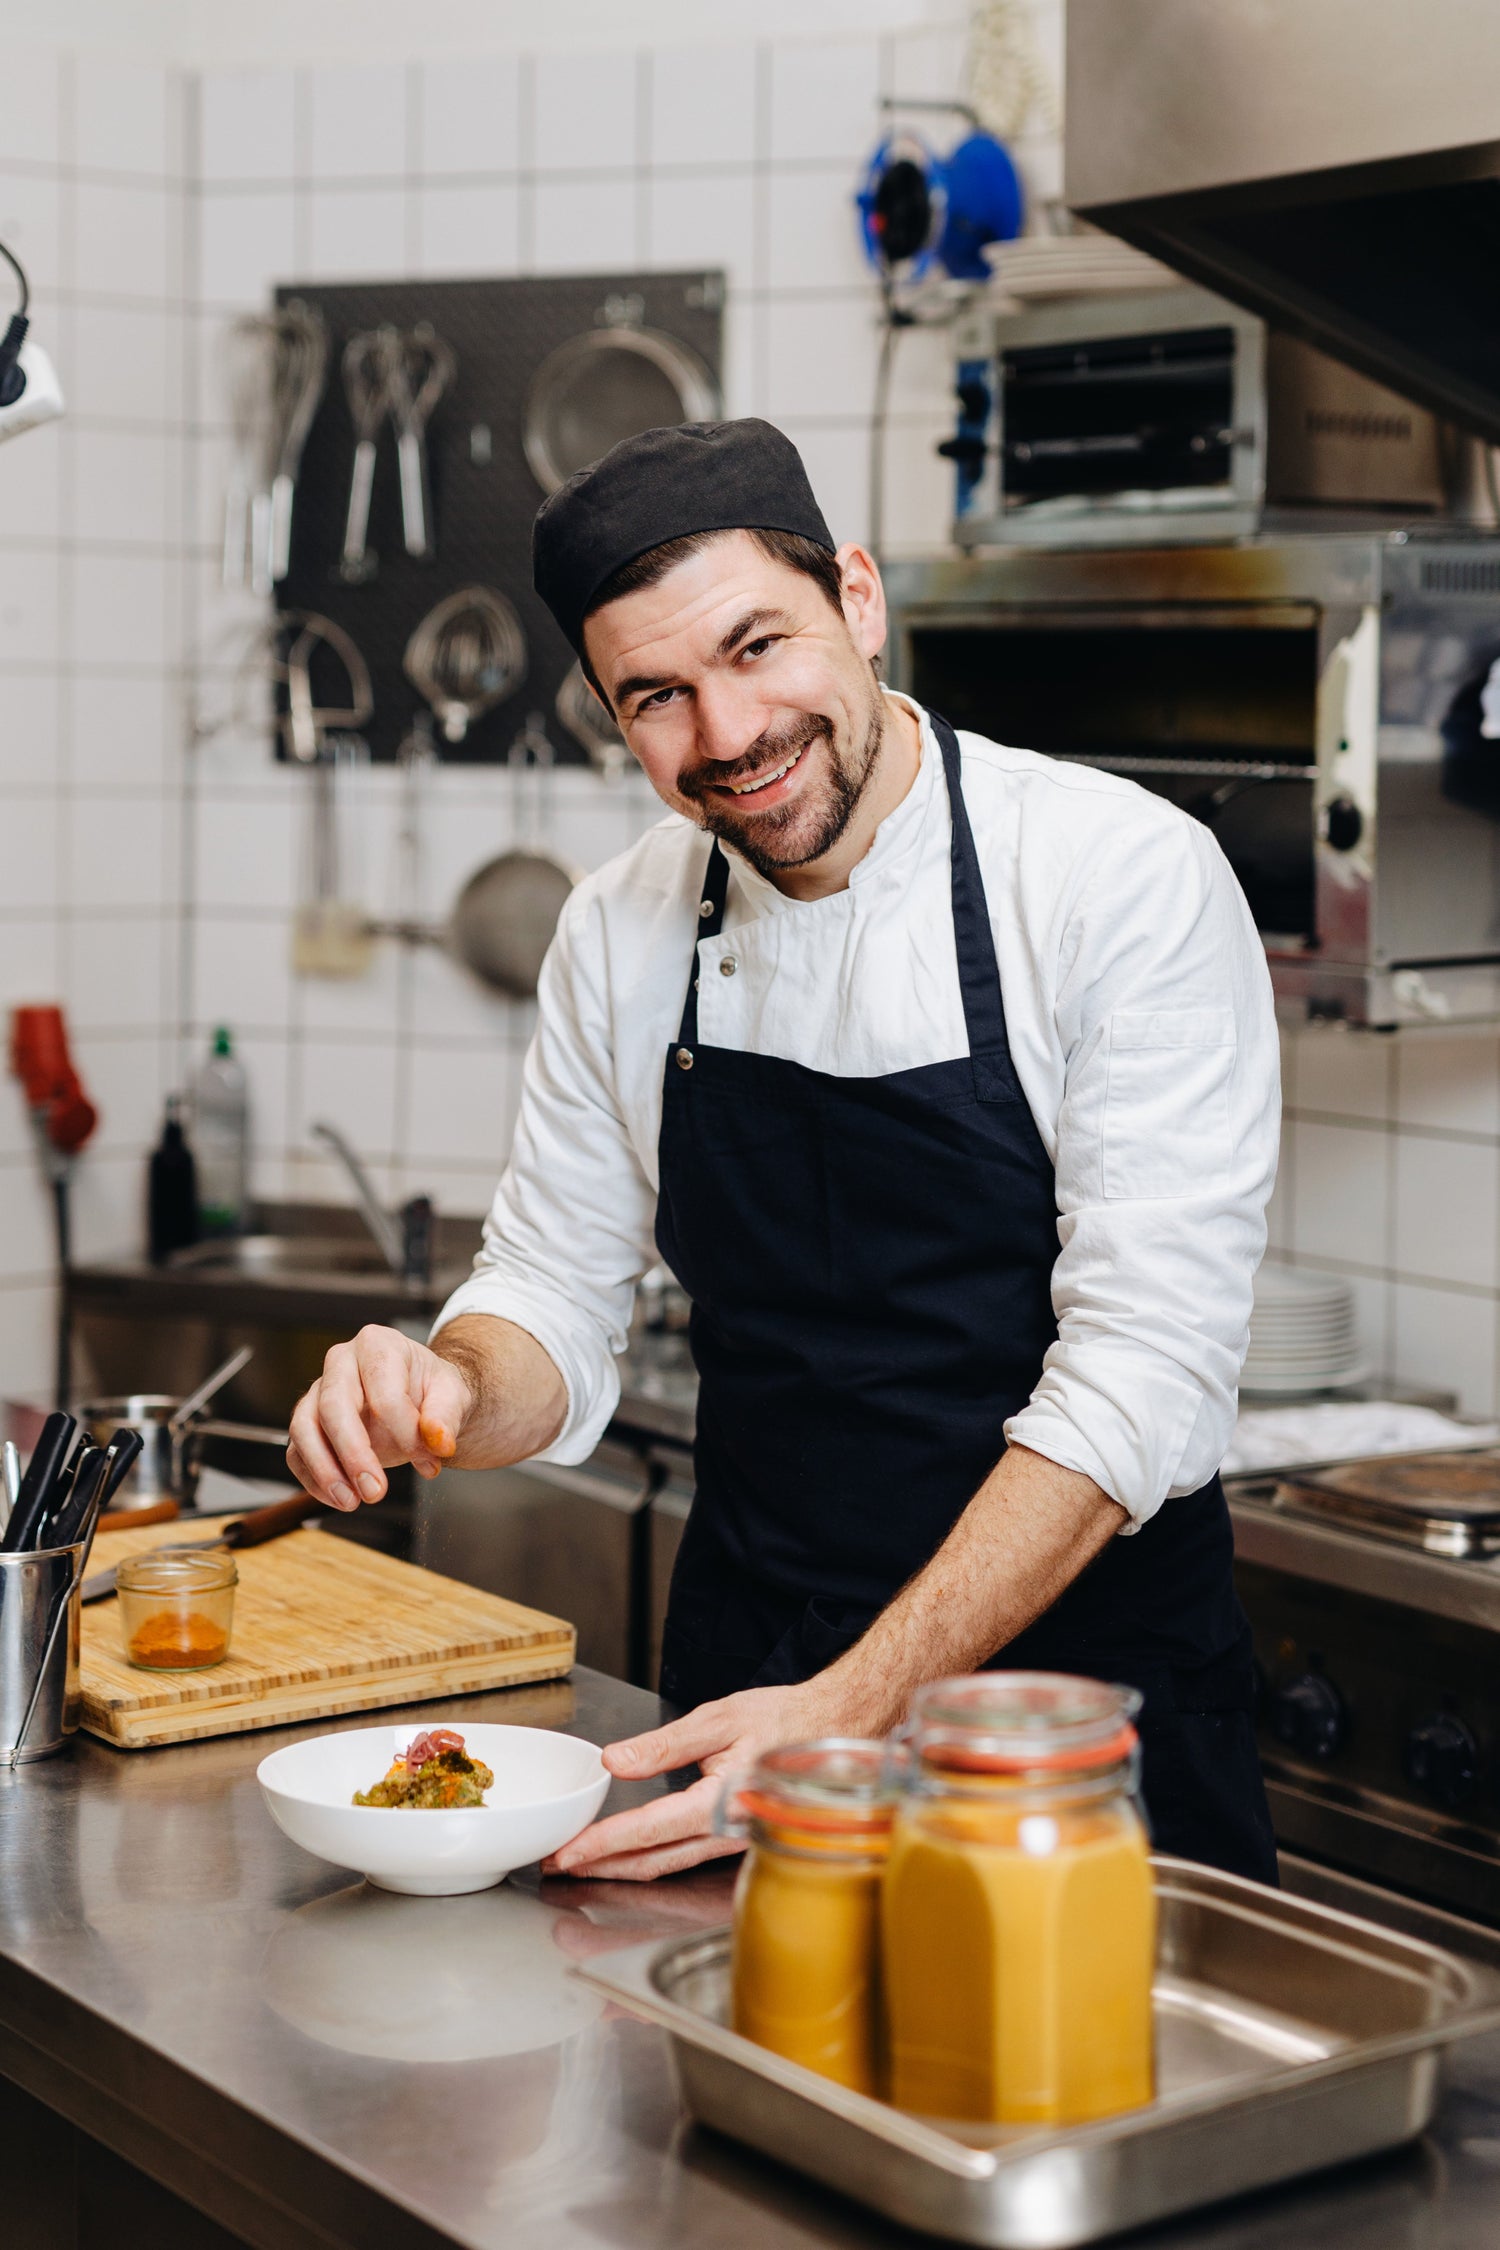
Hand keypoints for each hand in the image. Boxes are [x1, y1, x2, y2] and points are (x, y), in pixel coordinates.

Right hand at [286, 1325, 472, 1512]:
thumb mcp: (452, 1395)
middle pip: (333, 1406)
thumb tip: (438, 1440)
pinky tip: (340, 1498)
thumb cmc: (431, 1390)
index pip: (384, 1391)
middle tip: (376, 1491)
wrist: (419, 1397)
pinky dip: (313, 1480)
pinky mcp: (308, 1422)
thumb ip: (446, 1415)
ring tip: (352, 1502)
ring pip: (304, 1428)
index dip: (406, 1432)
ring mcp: (318, 1391)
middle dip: (354, 1454)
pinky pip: (297, 1451)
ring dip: (325, 1471)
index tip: (429, 1462)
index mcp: (377, 1345)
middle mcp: (340, 1362)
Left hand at [542, 1676, 851, 1882]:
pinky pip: (685, 1859)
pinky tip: (628, 1856)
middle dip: (600, 1867)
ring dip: (621, 1868)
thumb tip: (616, 1761)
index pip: (649, 1830)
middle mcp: (727, 1832)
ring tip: (581, 1864)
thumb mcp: (721, 1717)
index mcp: (722, 1801)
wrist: (838, 1728)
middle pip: (652, 1861)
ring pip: (668, 1865)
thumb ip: (666, 1745)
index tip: (567, 1852)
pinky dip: (649, 1861)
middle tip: (557, 1867)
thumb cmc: (786, 1719)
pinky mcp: (736, 1839)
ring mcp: (733, 1842)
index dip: (603, 1844)